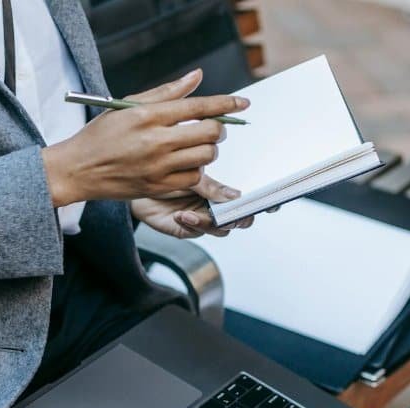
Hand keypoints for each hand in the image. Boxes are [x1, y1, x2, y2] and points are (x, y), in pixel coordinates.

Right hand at [41, 69, 248, 204]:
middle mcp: (156, 141)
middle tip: (211, 127)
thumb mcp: (128, 105)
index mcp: (149, 115)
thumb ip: (166, 92)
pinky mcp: (158, 186)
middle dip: (218, 128)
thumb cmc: (101, 135)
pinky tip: (184, 163)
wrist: (78, 169)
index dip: (226, 104)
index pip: (199, 106)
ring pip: (206, 156)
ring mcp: (158, 166)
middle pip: (209, 132)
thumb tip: (196, 77)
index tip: (242, 103)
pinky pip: (193, 177)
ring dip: (209, 149)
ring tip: (197, 145)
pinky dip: (196, 169)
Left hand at [131, 174, 256, 238]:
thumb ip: (212, 186)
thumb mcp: (189, 174)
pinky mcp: (189, 230)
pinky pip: (198, 231)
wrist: (136, 185)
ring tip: (190, 213)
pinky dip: (191, 223)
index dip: (265, 204)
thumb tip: (236, 196)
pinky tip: (180, 215)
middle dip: (240, 218)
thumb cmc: (164, 175)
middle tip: (233, 213)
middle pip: (242, 219)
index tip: (272, 204)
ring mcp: (204, 220)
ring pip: (221, 229)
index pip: (249, 200)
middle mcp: (217, 207)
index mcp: (222, 191)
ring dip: (209, 222)